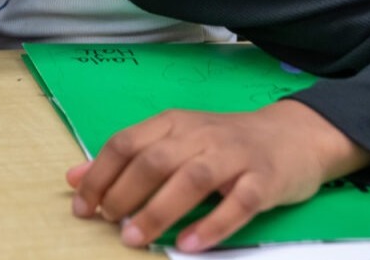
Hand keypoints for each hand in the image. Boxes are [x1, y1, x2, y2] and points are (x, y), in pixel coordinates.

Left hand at [65, 100, 369, 252]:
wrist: (294, 136)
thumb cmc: (223, 144)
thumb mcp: (173, 142)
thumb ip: (126, 159)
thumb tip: (74, 178)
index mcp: (173, 124)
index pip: (126, 143)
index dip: (100, 175)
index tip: (82, 207)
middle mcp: (201, 135)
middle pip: (155, 160)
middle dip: (124, 193)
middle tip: (108, 221)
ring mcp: (234, 156)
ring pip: (192, 179)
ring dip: (159, 211)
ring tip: (134, 237)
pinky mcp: (265, 180)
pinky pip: (238, 203)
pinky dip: (212, 225)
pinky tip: (189, 244)